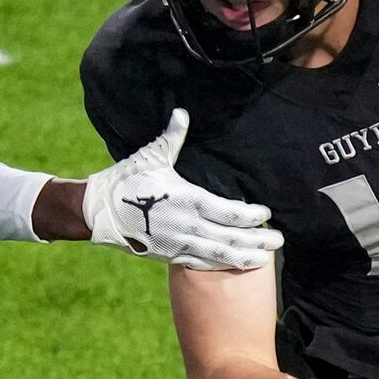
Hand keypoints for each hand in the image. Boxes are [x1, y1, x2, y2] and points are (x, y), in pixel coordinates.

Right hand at [76, 109, 282, 271]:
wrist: (99, 211)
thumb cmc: (127, 181)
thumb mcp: (152, 157)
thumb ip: (172, 137)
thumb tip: (181, 113)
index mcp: (188, 200)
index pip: (228, 212)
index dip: (250, 216)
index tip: (265, 214)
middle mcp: (187, 225)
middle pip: (231, 237)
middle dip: (257, 240)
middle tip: (278, 240)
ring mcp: (179, 243)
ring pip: (219, 254)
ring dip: (244, 256)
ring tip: (265, 259)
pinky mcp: (170, 256)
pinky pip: (201, 263)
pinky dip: (221, 265)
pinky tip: (236, 265)